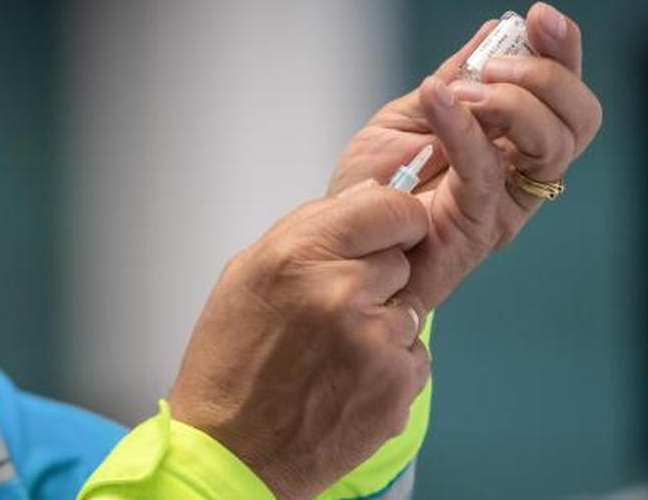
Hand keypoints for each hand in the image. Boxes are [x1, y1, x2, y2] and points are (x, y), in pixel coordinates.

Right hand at [169, 184, 431, 499]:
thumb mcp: (248, 274)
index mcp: (298, 255)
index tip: (392, 229)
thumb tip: (368, 194)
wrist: (231, 452)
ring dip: (384, 324)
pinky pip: (415, 355)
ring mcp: (373, 341)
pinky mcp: (396, 385)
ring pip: (410, 308)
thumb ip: (310, 228)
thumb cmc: (232, 364)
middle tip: (335, 310)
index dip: (395, 217)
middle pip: (400, 257)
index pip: (389, 206)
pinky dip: (390, 367)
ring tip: (334, 352)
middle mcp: (340, 292)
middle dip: (377, 278)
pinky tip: (347, 381)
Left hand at [327, 2, 602, 310]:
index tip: (540, 16)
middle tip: (496, 65)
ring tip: (462, 89)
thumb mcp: (410, 116)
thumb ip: (455, 79)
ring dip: (513, 102)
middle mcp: (521, 171)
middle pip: (578, 119)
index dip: (562, 52)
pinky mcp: (479, 226)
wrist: (343, 242)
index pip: (562, 94)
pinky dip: (465, 127)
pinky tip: (440, 99)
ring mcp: (506, 201)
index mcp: (513, 140)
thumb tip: (493, 31)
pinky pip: (487, 171)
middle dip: (548, 77)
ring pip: (553, 146)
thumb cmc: (377, 187)